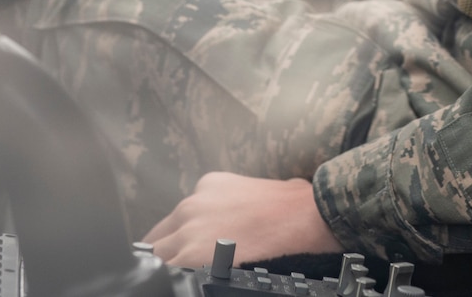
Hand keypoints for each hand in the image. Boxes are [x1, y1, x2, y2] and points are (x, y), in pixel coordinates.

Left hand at [143, 172, 339, 267]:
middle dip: (168, 256)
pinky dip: (175, 280)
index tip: (184, 255)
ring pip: (159, 257)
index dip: (179, 241)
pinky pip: (167, 273)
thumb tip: (243, 228)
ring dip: (170, 269)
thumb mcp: (260, 192)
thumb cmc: (296, 207)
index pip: (178, 220)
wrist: (311, 215)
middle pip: (160, 238)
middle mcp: (192, 205)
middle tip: (182, 271)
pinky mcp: (190, 255)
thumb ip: (237, 206)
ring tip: (184, 278)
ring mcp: (188, 230)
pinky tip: (187, 285)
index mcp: (209, 186)